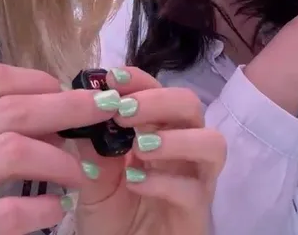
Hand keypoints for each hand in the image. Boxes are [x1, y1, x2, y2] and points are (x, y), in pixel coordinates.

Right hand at [0, 63, 134, 234]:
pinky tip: (54, 209)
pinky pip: (7, 213)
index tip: (68, 88)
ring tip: (77, 173)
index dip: (36, 79)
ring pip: (11, 152)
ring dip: (58, 159)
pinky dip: (41, 208)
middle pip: (6, 111)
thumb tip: (45, 108)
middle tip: (105, 111)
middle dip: (65, 108)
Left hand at [71, 67, 224, 234]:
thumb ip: (91, 148)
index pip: (157, 91)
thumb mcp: (92, 180)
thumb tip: (85, 110)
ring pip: (212, 143)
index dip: (138, 79)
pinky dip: (163, 181)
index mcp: (156, 133)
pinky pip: (194, 190)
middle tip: (124, 112)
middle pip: (192, 106)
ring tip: (141, 146)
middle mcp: (182, 151)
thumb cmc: (111, 218)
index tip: (110, 78)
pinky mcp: (198, 212)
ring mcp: (195, 181)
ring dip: (176, 138)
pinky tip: (134, 183)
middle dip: (159, 100)